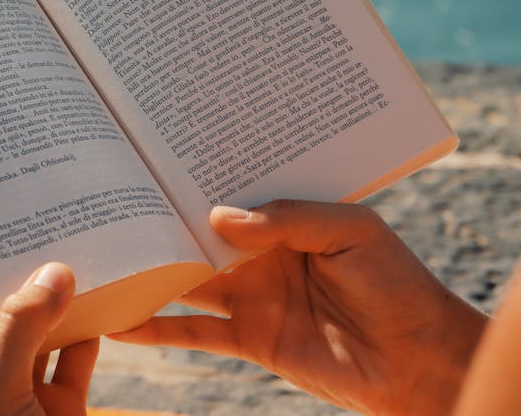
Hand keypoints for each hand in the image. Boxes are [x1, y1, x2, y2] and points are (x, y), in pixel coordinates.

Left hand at [0, 262, 97, 415]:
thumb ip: (20, 333)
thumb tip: (53, 273)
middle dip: (7, 287)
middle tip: (16, 233)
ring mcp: (22, 401)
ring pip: (36, 340)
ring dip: (50, 305)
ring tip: (57, 254)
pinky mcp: (62, 410)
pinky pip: (74, 362)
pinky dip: (86, 333)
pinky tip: (94, 298)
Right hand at [109, 200, 487, 415]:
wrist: (417, 360)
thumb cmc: (396, 283)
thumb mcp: (351, 231)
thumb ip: (286, 219)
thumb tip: (216, 219)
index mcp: (284, 219)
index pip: (230, 194)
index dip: (197, 181)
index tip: (155, 161)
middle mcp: (260, 253)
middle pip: (199, 235)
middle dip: (162, 220)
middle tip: (114, 201)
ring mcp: (250, 295)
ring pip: (186, 281)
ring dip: (149, 271)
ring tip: (103, 257)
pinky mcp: (246, 337)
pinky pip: (193, 332)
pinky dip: (155, 329)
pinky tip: (120, 321)